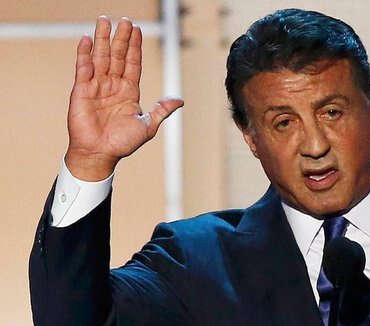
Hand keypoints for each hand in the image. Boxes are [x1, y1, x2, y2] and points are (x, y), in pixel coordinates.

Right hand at [65, 16, 183, 179]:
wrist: (100, 153)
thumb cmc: (123, 143)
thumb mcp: (147, 126)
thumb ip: (161, 110)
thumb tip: (179, 100)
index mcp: (129, 92)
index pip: (133, 64)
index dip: (135, 47)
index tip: (138, 30)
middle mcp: (113, 85)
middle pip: (118, 56)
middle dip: (122, 38)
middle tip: (125, 20)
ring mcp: (97, 85)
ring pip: (101, 57)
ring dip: (102, 39)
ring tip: (104, 20)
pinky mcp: (82, 89)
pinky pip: (83, 68)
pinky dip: (84, 54)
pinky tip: (87, 40)